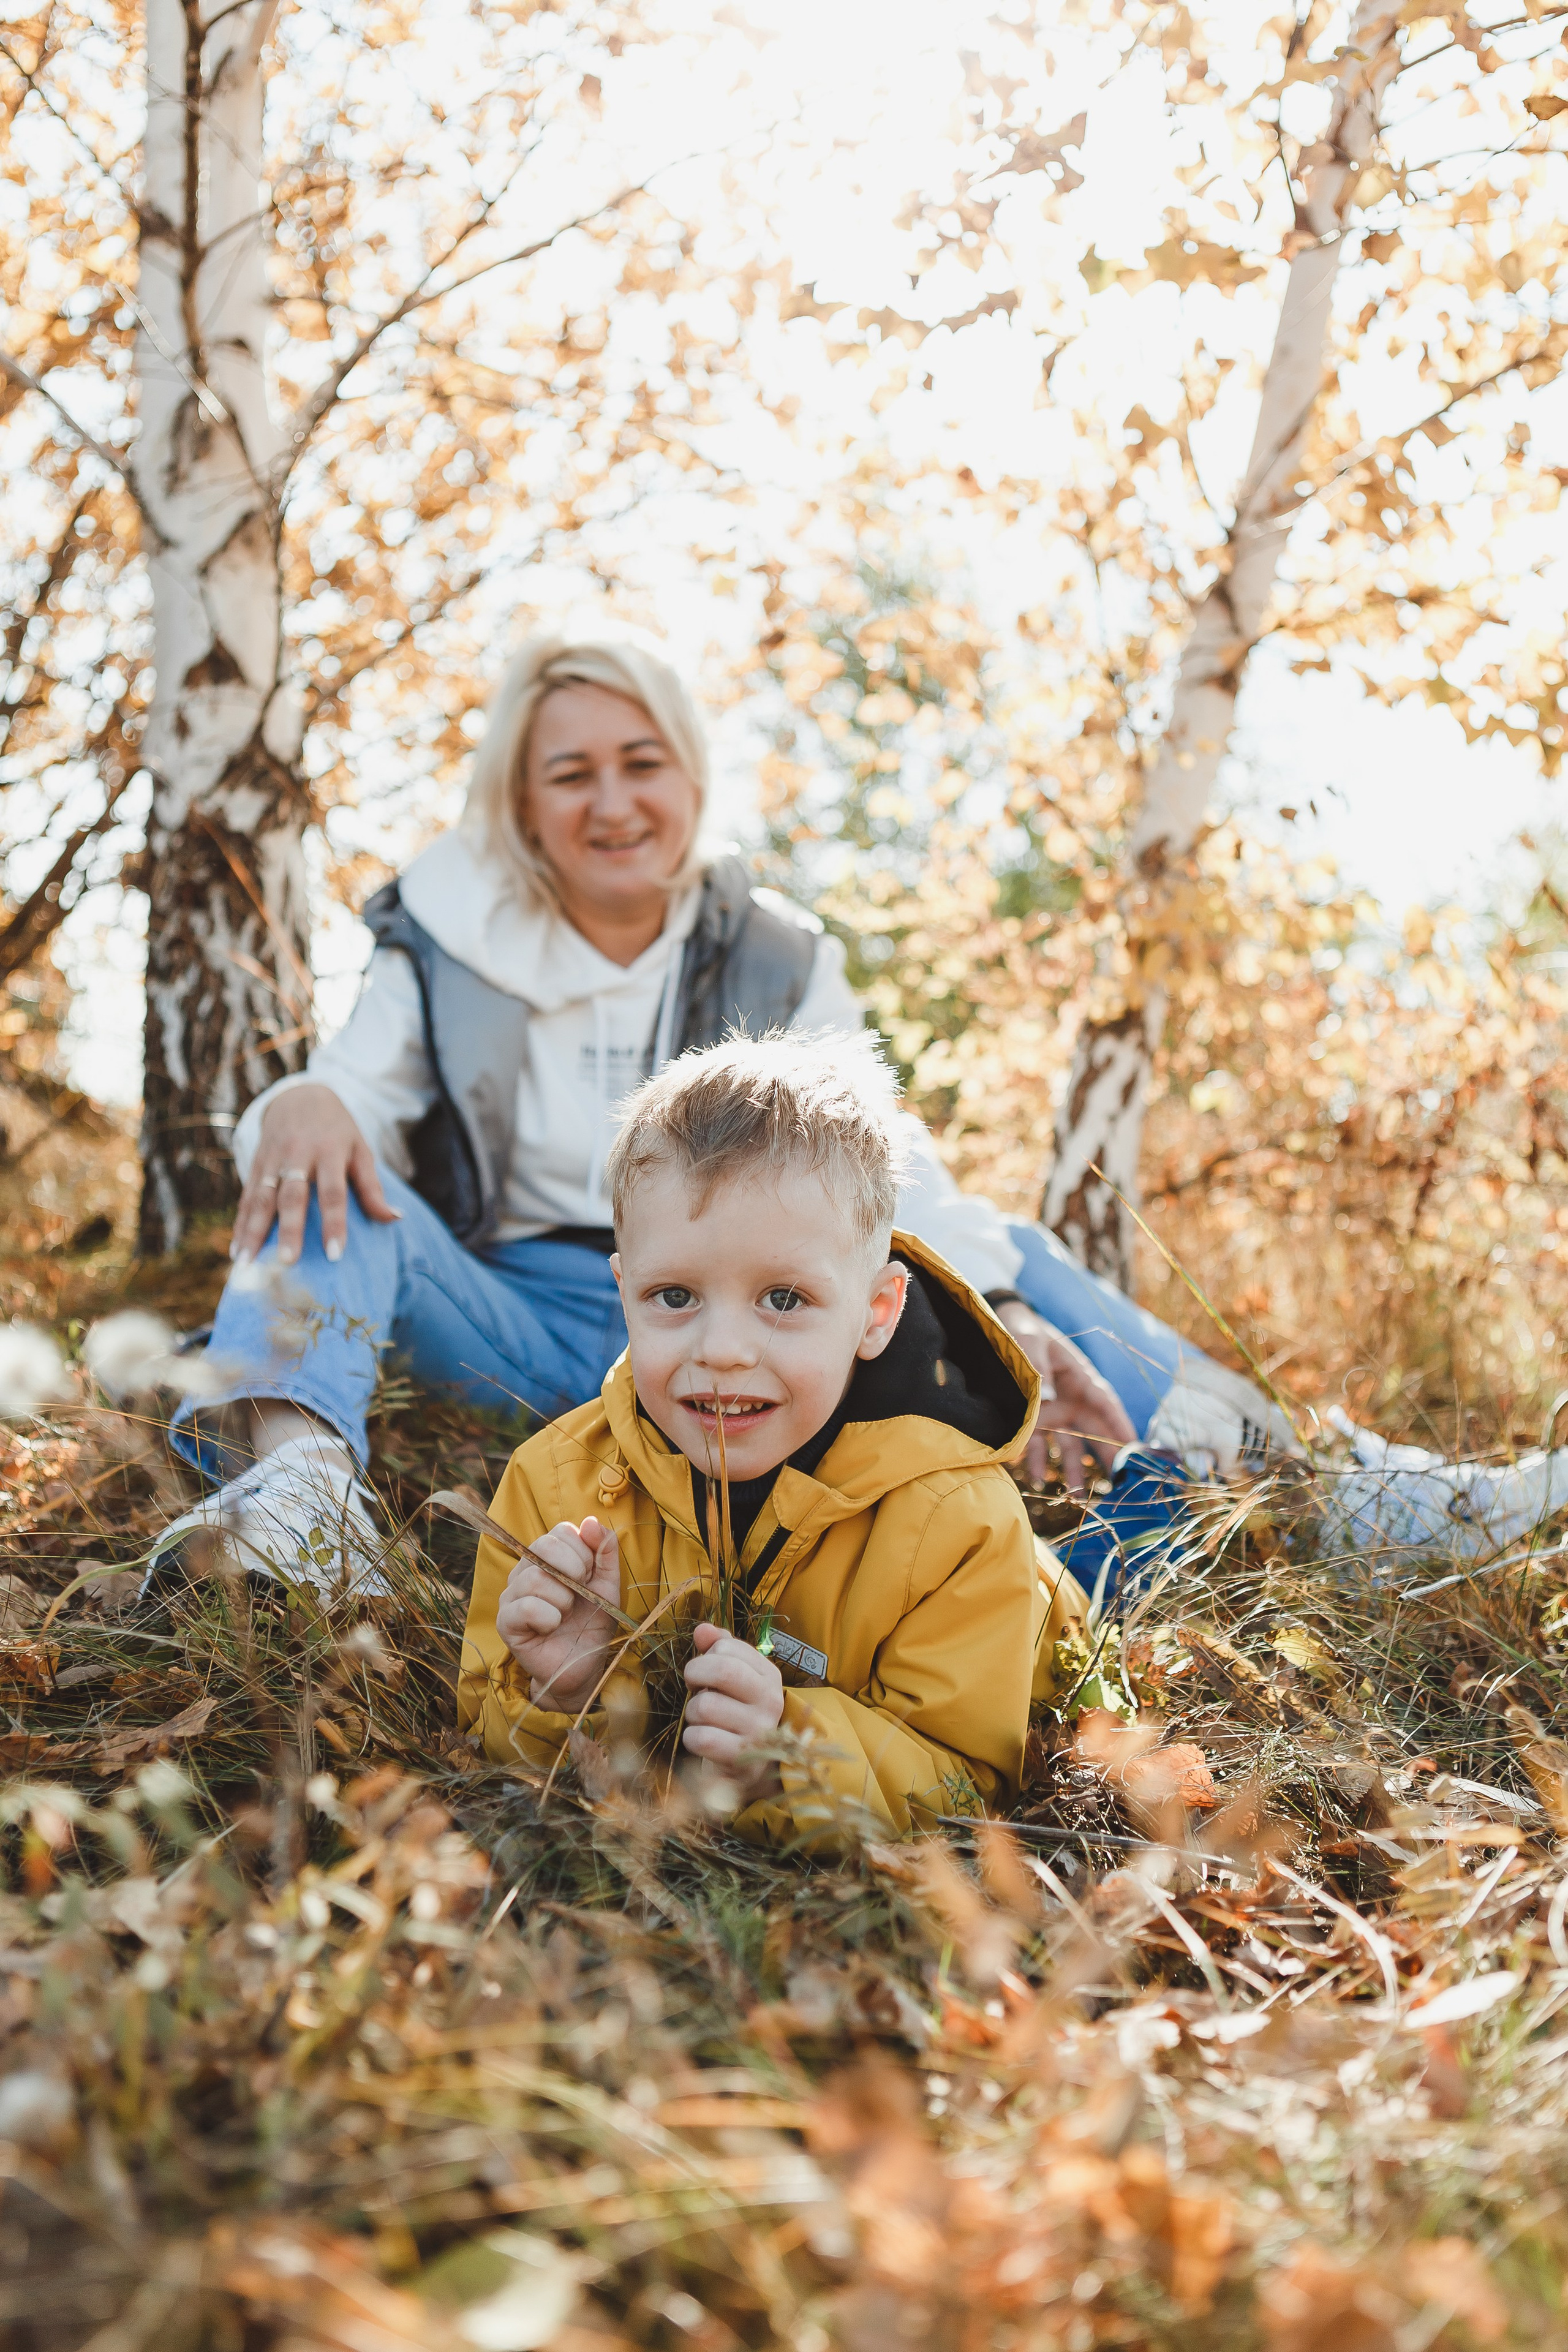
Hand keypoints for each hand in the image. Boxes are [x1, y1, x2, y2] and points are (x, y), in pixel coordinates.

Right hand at [232, 1084, 400, 1267]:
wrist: (300, 1095)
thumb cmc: (337, 1130)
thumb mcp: (360, 1150)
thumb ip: (373, 1187)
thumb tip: (395, 1219)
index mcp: (329, 1151)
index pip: (333, 1192)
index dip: (334, 1223)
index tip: (335, 1255)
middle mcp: (298, 1154)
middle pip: (292, 1196)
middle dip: (288, 1229)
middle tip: (287, 1262)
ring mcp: (272, 1158)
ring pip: (261, 1198)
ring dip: (253, 1232)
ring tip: (248, 1264)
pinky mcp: (255, 1163)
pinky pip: (246, 1197)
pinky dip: (240, 1224)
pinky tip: (237, 1252)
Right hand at [496, 1517, 622, 1712]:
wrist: (584, 1666)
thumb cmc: (592, 1623)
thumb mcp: (607, 1585)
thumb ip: (604, 1552)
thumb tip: (590, 1521)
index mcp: (548, 1557)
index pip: (560, 1532)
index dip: (582, 1551)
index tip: (589, 1575)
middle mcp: (525, 1570)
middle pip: (543, 1546)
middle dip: (573, 1569)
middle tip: (580, 1594)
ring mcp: (511, 1595)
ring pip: (535, 1579)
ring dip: (563, 1600)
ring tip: (565, 1615)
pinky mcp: (505, 1622)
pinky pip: (524, 1607)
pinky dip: (548, 1618)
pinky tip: (552, 1627)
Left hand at [682, 1623, 784, 1805]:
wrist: (746, 1764)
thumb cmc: (733, 1712)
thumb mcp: (731, 1676)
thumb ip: (719, 1648)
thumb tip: (702, 1630)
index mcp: (769, 1676)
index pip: (727, 1647)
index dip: (705, 1656)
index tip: (705, 1670)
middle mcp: (771, 1701)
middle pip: (722, 1670)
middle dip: (695, 1675)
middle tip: (694, 1688)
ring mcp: (759, 1731)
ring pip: (705, 1706)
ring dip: (693, 1712)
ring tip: (704, 1719)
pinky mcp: (742, 1759)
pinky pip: (702, 1738)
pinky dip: (692, 1738)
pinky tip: (702, 1740)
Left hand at [992, 1299, 1135, 1494]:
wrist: (1002, 1328)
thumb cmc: (1023, 1331)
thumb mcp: (1029, 1342)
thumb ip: (1038, 1367)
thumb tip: (1047, 1396)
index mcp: (1079, 1376)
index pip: (1104, 1402)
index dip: (1120, 1425)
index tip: (1134, 1446)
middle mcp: (1072, 1398)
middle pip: (1094, 1430)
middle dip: (1107, 1455)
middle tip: (1120, 1481)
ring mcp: (1055, 1410)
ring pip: (1070, 1444)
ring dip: (1073, 1469)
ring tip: (1076, 1496)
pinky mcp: (1035, 1418)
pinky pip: (1039, 1443)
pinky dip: (1037, 1460)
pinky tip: (1035, 1477)